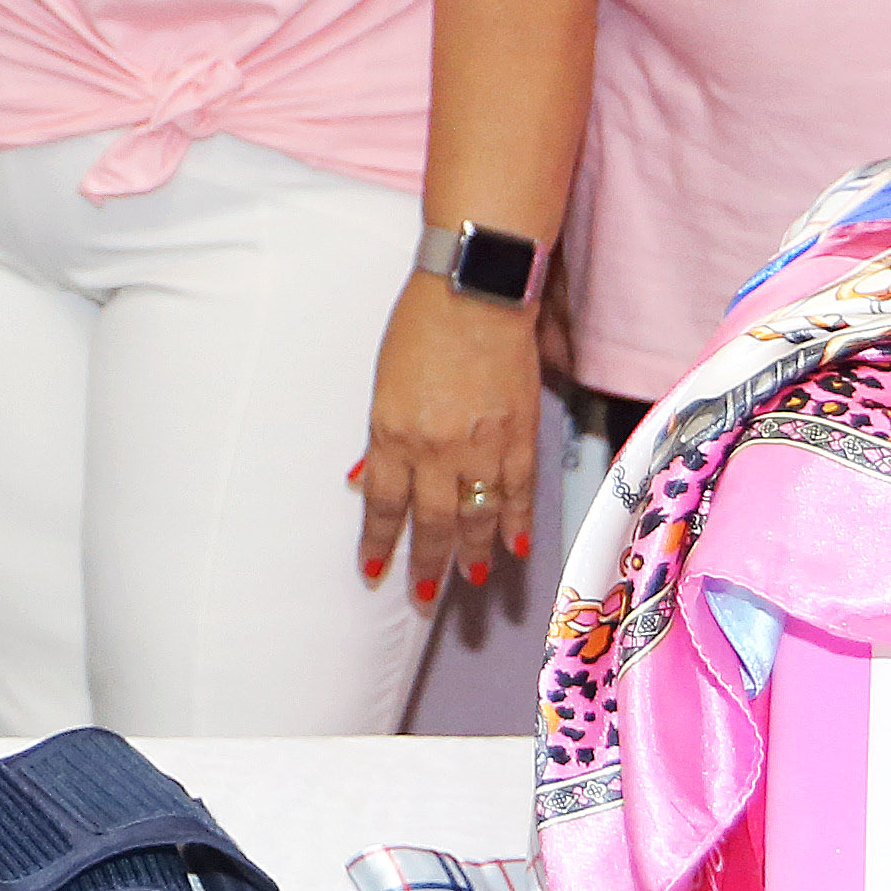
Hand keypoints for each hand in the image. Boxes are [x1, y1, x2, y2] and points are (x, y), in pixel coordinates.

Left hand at [355, 272, 543, 605]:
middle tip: (422, 597)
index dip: (380, 543)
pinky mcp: (521, 437)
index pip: (384, 505)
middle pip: (431, 522)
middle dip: (426, 564)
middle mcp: (436, 451)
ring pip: (478, 517)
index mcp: (393, 434)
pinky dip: (518, 522)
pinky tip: (516, 548)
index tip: (374, 572)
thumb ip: (382, 437)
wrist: (476, 293)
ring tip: (472, 582)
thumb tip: (369, 478)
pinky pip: (519, 493)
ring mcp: (482, 447)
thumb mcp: (384, 383)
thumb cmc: (420, 329)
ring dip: (474, 554)